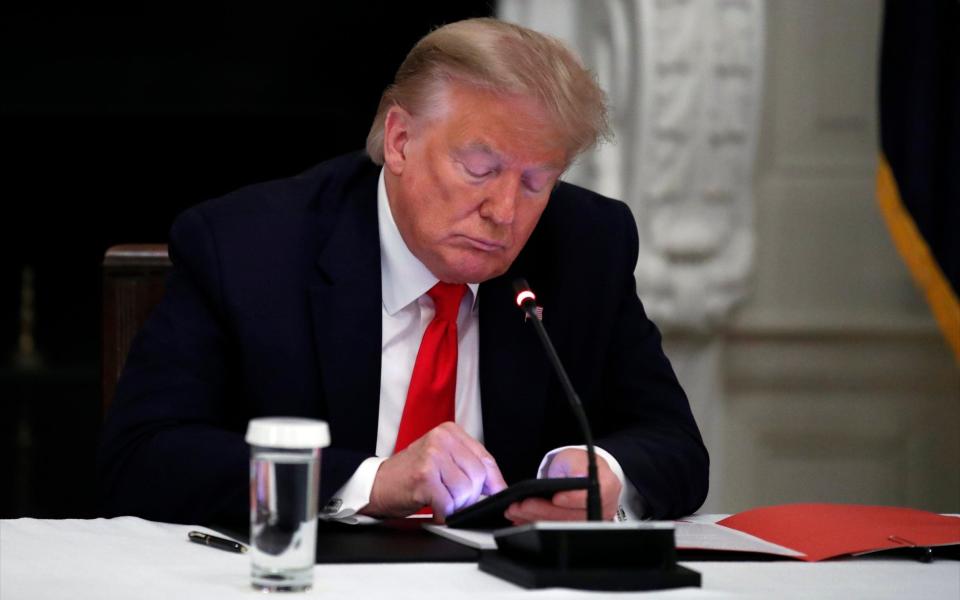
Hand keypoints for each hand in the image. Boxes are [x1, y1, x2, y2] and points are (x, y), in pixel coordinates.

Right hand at [360, 422, 506, 520]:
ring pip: (465, 491)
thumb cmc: (411, 473)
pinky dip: (444, 513)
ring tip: (441, 501)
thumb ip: (467, 465)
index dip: (494, 481)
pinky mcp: (424, 477)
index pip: (485, 458)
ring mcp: (432, 456)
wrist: (378, 483)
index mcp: (450, 432)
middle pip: (478, 476)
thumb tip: (496, 486)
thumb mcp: (442, 458)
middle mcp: (441, 439)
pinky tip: (435, 508)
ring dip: (456, 505)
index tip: (496, 493)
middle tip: (455, 500)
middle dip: (471, 496)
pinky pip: (448, 503)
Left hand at [504, 448, 621, 523]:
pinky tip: (522, 518)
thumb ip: (576, 466)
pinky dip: (536, 523)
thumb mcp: (576, 458)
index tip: (556, 497)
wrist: (580, 473)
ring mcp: (589, 521)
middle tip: (523, 505)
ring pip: (560, 525)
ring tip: (516, 511)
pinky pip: (554, 528)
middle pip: (572, 515)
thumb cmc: (578, 465)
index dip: (573, 499)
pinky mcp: (575, 528)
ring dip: (535, 519)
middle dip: (544, 511)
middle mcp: (602, 508)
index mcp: (607, 487)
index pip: (590, 497)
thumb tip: (577, 477)